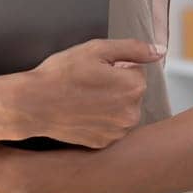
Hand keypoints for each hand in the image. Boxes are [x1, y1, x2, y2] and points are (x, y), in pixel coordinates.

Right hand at [5, 38, 161, 147]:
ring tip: (82, 99)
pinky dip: (99, 121)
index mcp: (134, 86)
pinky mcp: (104, 143)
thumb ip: (133, 48)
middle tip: (87, 84)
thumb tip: (159, 50)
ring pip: (121, 111)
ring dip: (109, 105)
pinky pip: (109, 127)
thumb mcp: (96, 50)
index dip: (115, 67)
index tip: (95, 70)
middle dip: (115, 87)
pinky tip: (81, 114)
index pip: (136, 71)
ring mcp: (118, 132)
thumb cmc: (61, 74)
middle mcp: (132, 113)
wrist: (33, 104)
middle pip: (130, 92)